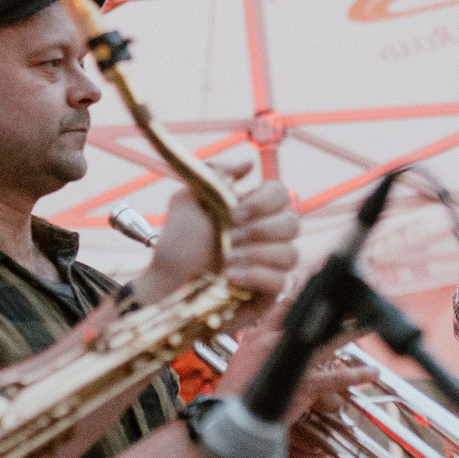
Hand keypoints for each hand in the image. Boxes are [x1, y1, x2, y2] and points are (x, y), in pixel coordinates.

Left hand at [137, 157, 300, 315]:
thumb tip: (249, 165)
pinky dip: (257, 276)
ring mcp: (270, 266)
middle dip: (259, 231)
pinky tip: (231, 278)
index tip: (233, 214)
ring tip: (225, 261)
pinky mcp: (268, 293)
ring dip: (256, 255)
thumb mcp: (189, 200)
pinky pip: (281, 282)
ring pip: (290, 254)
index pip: (281, 194)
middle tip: (230, 239)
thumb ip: (216, 175)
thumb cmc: (177, 244)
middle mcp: (267, 236)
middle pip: (292, 223)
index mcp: (252, 210)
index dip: (263, 202)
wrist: (166, 282)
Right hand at [217, 303, 365, 457]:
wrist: (227, 418)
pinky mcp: (304, 385)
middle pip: (312, 316)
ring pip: (329, 341)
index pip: (285, 304)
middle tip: (354, 299)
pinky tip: (372, 372)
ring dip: (351, 332)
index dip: (305, 294)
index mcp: (259, 335)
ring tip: (368, 324)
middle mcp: (276, 343)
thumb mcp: (240, 359)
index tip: (321, 284)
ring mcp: (292, 363)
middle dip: (335, 307)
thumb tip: (261, 334)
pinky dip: (356, 376)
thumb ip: (254, 344)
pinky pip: (336, 377)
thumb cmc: (233, 394)